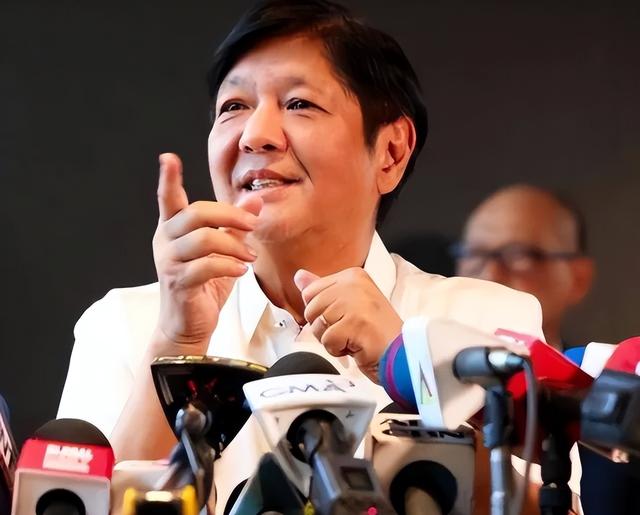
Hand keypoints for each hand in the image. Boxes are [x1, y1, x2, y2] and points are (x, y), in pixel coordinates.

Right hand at [152, 153, 261, 351]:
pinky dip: (228, 266)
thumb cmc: (203, 286)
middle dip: (229, 214)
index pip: (168, 199)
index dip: (168, 179)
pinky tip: (239, 271)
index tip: (168, 158)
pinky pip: (205, 266)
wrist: (188, 326)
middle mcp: (166, 241)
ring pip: (202, 239)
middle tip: (253, 223)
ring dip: (233, 244)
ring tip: (249, 256)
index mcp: (174, 229)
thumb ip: (235, 226)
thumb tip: (255, 199)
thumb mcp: (223, 251)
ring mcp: (170, 263)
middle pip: (195, 214)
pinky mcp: (178, 283)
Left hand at [294, 268, 402, 381]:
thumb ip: (322, 290)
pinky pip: (327, 340)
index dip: (321, 312)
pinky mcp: (355, 323)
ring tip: (353, 338)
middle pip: (311, 308)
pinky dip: (338, 350)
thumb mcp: (348, 305)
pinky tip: (356, 346)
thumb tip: (298, 276)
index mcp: (353, 275)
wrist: (402, 355)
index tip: (344, 317)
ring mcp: (356, 303)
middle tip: (349, 331)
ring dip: (331, 340)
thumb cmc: (374, 332)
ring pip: (317, 325)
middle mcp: (354, 284)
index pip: (311, 292)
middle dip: (324, 327)